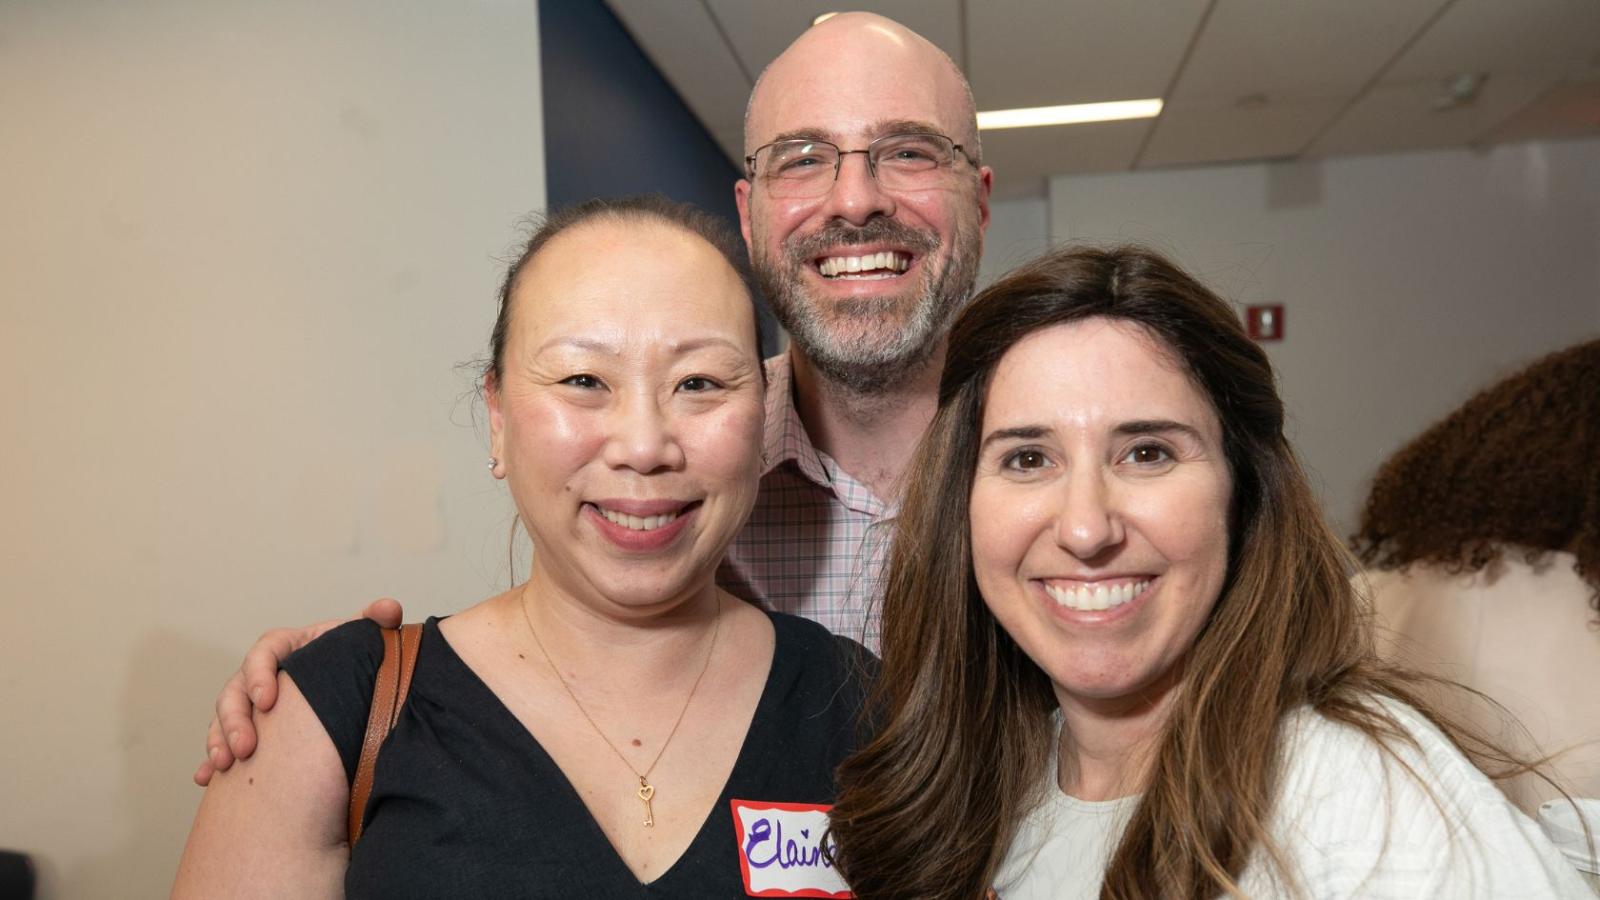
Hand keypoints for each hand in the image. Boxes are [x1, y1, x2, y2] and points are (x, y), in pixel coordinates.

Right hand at [193, 598, 402, 785]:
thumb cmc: (348, 661)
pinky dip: (209, 761)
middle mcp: (261, 673)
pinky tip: (206, 779)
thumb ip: (374, 623)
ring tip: (224, 765)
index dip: (260, 674)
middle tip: (246, 747)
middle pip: (235, 689)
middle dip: (235, 719)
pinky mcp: (245, 729)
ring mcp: (248, 703)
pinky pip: (219, 744)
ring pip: (222, 718)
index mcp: (287, 647)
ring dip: (219, 740)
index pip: (265, 651)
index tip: (267, 699)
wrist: (344, 688)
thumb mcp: (359, 642)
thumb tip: (389, 609)